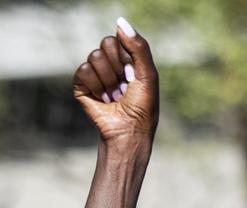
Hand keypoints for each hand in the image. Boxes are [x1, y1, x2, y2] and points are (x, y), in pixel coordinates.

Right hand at [73, 18, 157, 146]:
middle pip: (106, 44)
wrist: (128, 132)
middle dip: (118, 67)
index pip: (119, 39)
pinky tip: (103, 100)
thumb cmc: (142, 108)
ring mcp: (95, 75)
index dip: (127, 57)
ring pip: (94, 57)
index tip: (134, 76)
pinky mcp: (82, 86)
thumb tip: (119, 21)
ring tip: (114, 96)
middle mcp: (110, 65)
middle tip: (124, 86)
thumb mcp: (148, 76)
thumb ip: (139, 47)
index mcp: (126, 60)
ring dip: (108, 80)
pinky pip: (83, 70)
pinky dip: (96, 86)